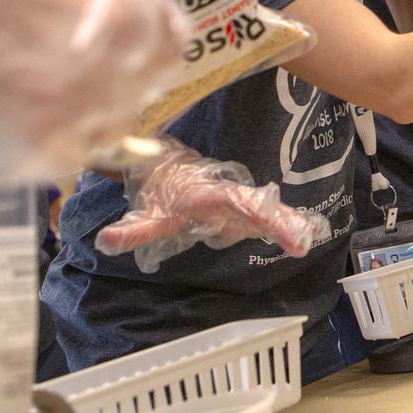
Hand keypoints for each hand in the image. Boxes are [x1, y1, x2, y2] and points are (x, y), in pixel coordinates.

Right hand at [0, 0, 188, 181]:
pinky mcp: (43, 142)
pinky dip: (32, 151)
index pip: (167, 41)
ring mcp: (88, 96)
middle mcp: (124, 40)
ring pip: (103, 132)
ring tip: (9, 102)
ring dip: (70, 124)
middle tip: (55, 90)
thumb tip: (97, 24)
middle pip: (140, 90)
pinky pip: (57, 161)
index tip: (119, 66)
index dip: (140, 57)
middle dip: (109, 92)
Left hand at [95, 138, 330, 272]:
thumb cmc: (164, 193)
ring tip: (307, 240)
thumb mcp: (147, 214)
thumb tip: (105, 242)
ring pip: (269, 213)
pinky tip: (305, 238)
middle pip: (259, 208)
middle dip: (281, 222)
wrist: (173, 170)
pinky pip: (269, 219)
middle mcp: (231, 198)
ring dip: (289, 225)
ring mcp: (242, 206)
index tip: (268, 218)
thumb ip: (132, 230)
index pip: (234, 202)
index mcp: (210, 196)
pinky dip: (287, 226)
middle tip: (301, 240)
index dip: (253, 210)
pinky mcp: (247, 215)